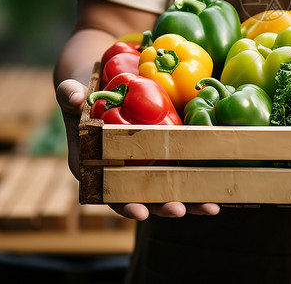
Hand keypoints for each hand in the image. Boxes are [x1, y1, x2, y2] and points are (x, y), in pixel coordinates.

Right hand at [55, 78, 221, 220]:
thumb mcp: (73, 89)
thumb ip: (70, 94)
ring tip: (211, 206)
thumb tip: (72, 95)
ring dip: (188, 197)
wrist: (100, 77)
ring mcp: (141, 161)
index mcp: (94, 163)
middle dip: (162, 204)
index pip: (107, 190)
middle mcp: (119, 168)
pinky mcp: (161, 149)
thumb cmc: (83, 87)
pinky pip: (179, 165)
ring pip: (165, 185)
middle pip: (141, 194)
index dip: (123, 203)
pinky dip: (198, 175)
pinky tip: (220, 183)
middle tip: (181, 210)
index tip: (140, 212)